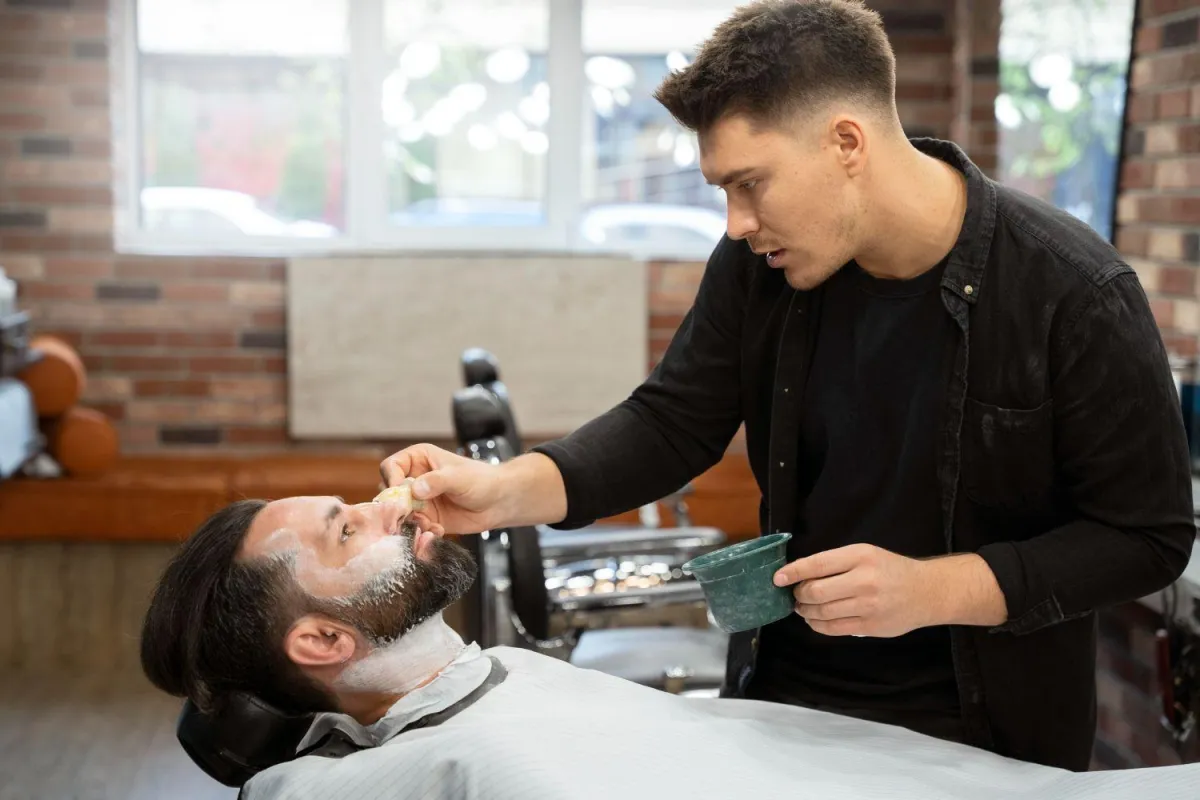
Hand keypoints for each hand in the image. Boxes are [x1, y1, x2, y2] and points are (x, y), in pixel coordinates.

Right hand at [379, 444, 504, 534]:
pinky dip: (422, 532)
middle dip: (397, 507)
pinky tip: (438, 531)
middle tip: (411, 515)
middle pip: (390, 493)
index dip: (391, 480)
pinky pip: (414, 528)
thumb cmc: (482, 480)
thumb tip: (414, 490)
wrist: (499, 502)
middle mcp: (415, 479)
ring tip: (428, 525)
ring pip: (400, 513)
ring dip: (410, 522)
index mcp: (418, 459)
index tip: (400, 495)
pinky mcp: (427, 519)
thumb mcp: (459, 477)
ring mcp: (419, 501)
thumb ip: (436, 481)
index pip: (391, 466)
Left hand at [773, 544, 1007, 636]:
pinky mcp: (871, 626)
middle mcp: (864, 580)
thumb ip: (835, 562)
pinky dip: (818, 625)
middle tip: (796, 595)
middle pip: (816, 591)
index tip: (778, 578)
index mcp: (860, 556)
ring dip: (806, 611)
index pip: (817, 564)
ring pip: (822, 612)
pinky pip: (834, 629)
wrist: (926, 592)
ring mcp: (868, 606)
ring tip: (804, 607)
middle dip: (799, 595)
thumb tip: (798, 575)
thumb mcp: (865, 554)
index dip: (793, 572)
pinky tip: (815, 620)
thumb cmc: (890, 569)